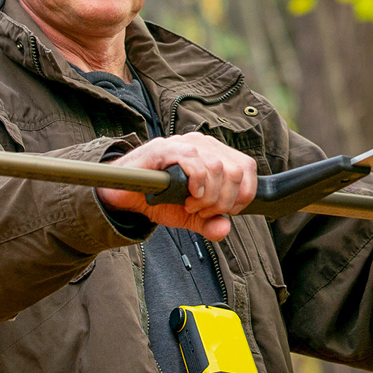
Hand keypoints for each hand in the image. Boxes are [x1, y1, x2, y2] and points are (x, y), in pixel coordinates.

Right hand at [100, 132, 256, 240]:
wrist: (126, 195)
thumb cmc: (159, 198)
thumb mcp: (190, 216)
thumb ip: (210, 223)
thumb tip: (224, 228)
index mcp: (214, 154)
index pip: (247, 167)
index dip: (243, 194)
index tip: (226, 211)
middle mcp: (203, 144)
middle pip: (235, 170)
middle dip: (223, 200)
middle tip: (203, 211)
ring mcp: (184, 144)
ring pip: (217, 167)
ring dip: (208, 196)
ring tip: (191, 206)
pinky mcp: (165, 148)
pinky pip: (192, 160)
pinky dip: (196, 183)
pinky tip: (188, 196)